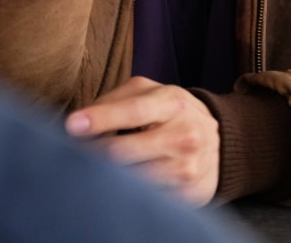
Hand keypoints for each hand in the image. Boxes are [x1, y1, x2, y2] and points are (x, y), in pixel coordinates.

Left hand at [66, 76, 219, 206]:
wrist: (217, 139)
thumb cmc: (171, 111)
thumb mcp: (149, 93)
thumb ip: (114, 101)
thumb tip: (78, 122)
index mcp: (172, 102)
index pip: (132, 110)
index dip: (100, 118)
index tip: (72, 125)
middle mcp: (183, 134)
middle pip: (124, 151)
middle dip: (93, 154)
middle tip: (74, 155)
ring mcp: (186, 167)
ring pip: (131, 180)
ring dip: (106, 176)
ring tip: (98, 169)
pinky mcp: (187, 194)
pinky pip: (145, 198)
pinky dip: (127, 192)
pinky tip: (124, 183)